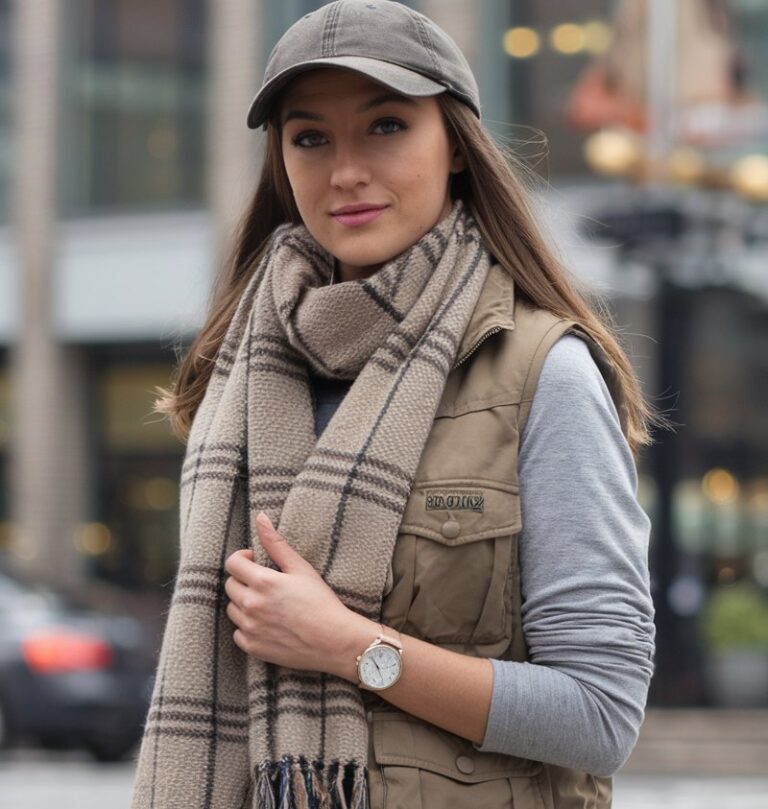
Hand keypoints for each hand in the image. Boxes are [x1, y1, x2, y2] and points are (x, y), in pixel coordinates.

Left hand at [224, 511, 377, 679]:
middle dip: (243, 579)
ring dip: (244, 603)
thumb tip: (260, 518)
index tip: (255, 560)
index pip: (232, 563)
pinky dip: (248, 627)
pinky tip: (267, 623)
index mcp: (262, 582)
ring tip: (267, 603)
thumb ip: (276, 543)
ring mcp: (250, 629)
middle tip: (264, 582)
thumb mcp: (300, 568)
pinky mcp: (253, 648)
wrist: (334, 640)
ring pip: (232, 610)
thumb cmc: (321, 601)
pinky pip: (238, 633)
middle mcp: (251, 605)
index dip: (243, 558)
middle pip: (230, 586)